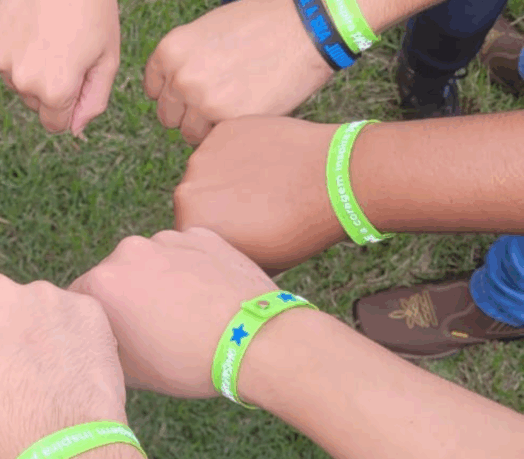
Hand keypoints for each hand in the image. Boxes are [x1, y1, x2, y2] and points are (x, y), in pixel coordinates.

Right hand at [0, 0, 119, 135]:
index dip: (69, 106)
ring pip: (18, 82)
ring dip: (32, 68)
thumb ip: (94, 101)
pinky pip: (3, 59)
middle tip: (67, 50)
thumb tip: (75, 129)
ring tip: (49, 36)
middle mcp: (23, 82)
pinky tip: (32, 26)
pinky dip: (16, 49)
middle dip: (51, 87)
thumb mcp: (107, 60)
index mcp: (56, 91)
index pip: (55, 125)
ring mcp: (2, 61)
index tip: (78, 80)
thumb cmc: (94, 12)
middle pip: (35, 104)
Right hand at [0, 274, 127, 458]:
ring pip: (37, 307)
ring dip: (40, 331)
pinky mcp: (83, 305)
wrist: (60, 452)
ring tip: (50, 376)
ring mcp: (42, 295)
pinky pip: (76, 317)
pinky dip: (76, 337)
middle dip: (2, 328)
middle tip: (17, 370)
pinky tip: (76, 371)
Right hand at [69, 228, 277, 398]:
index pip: (82, 300)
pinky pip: (186, 253)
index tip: (118, 339)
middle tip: (155, 329)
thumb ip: (102, 348)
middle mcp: (128, 251)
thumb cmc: (188, 362)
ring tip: (187, 314)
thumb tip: (98, 341)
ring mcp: (168, 239)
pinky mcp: (202, 235)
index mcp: (103, 283)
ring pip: (152, 262)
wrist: (255, 340)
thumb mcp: (131, 373)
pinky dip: (191, 270)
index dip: (98, 322)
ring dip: (159, 281)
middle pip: (117, 276)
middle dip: (128, 297)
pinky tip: (208, 298)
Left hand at [144, 0, 332, 143]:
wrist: (307, 29)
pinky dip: (228, 135)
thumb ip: (185, 61)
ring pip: (189, 134)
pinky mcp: (228, 121)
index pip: (154, 90)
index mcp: (170, 51)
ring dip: (208, 128)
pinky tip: (248, 116)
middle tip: (220, 103)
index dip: (176, 94)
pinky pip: (215, 142)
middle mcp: (180, 77)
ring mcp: (202, 101)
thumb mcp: (208, 31)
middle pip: (168, 116)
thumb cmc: (262, 25)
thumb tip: (174, 92)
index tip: (196, 93)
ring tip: (236, 110)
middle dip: (189, 114)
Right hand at [174, 117, 343, 272]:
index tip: (243, 232)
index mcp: (192, 224)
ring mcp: (206, 154)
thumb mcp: (256, 262)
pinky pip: (226, 146)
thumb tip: (218, 252)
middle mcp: (188, 188)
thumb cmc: (299, 231)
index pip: (193, 234)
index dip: (218, 235)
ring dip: (228, 177)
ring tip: (264, 183)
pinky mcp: (227, 130)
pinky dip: (242, 153)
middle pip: (196, 199)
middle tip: (254, 207)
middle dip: (218, 204)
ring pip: (210, 171)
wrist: (336, 182)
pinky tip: (270, 162)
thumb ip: (224, 255)